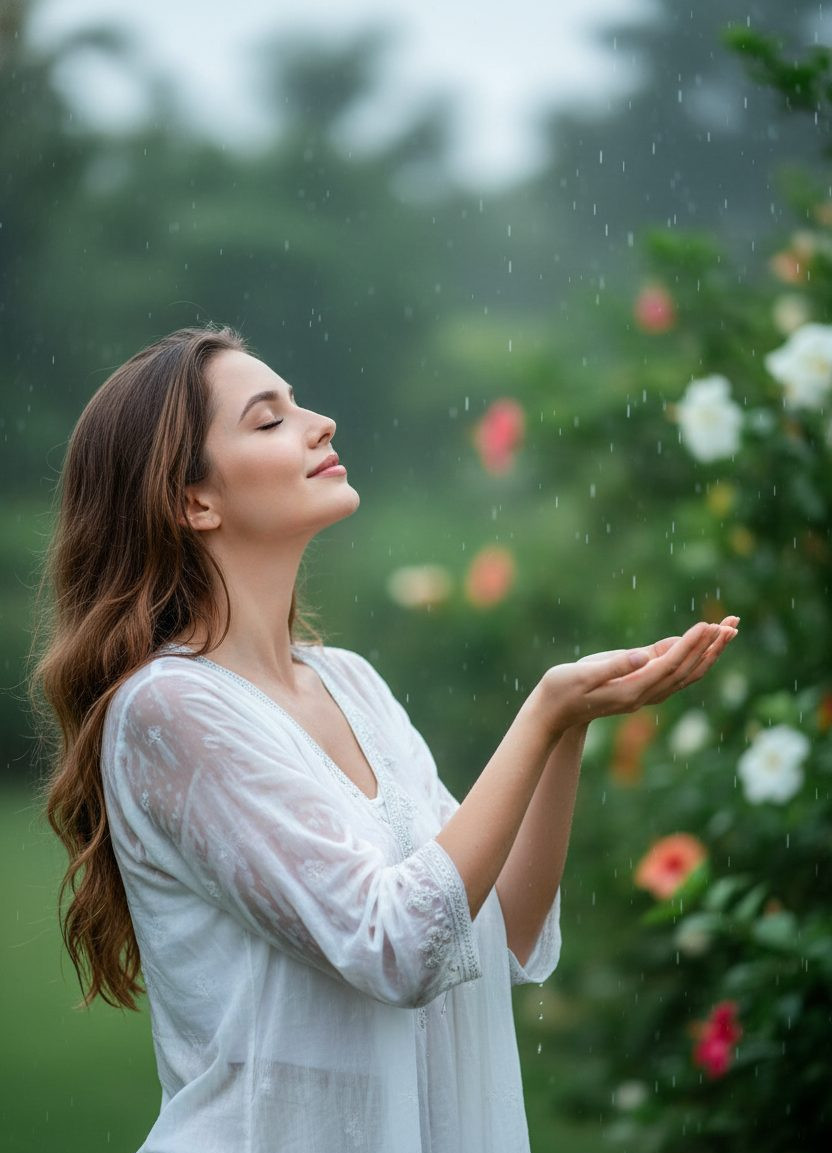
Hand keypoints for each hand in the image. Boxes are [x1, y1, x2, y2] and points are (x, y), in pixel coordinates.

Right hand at [535, 617, 738, 735]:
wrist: (553, 713)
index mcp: (632, 689)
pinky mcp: (639, 685)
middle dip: (711, 647)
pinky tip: (697, 639)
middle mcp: (644, 693)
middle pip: (687, 670)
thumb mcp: (582, 675)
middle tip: (734, 624)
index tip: (708, 626)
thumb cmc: (561, 690)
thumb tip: (642, 656)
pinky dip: (690, 655)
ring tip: (728, 629)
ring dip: (708, 651)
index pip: (669, 666)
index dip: (690, 645)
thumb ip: (612, 665)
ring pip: (685, 673)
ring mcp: (644, 691)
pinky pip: (672, 671)